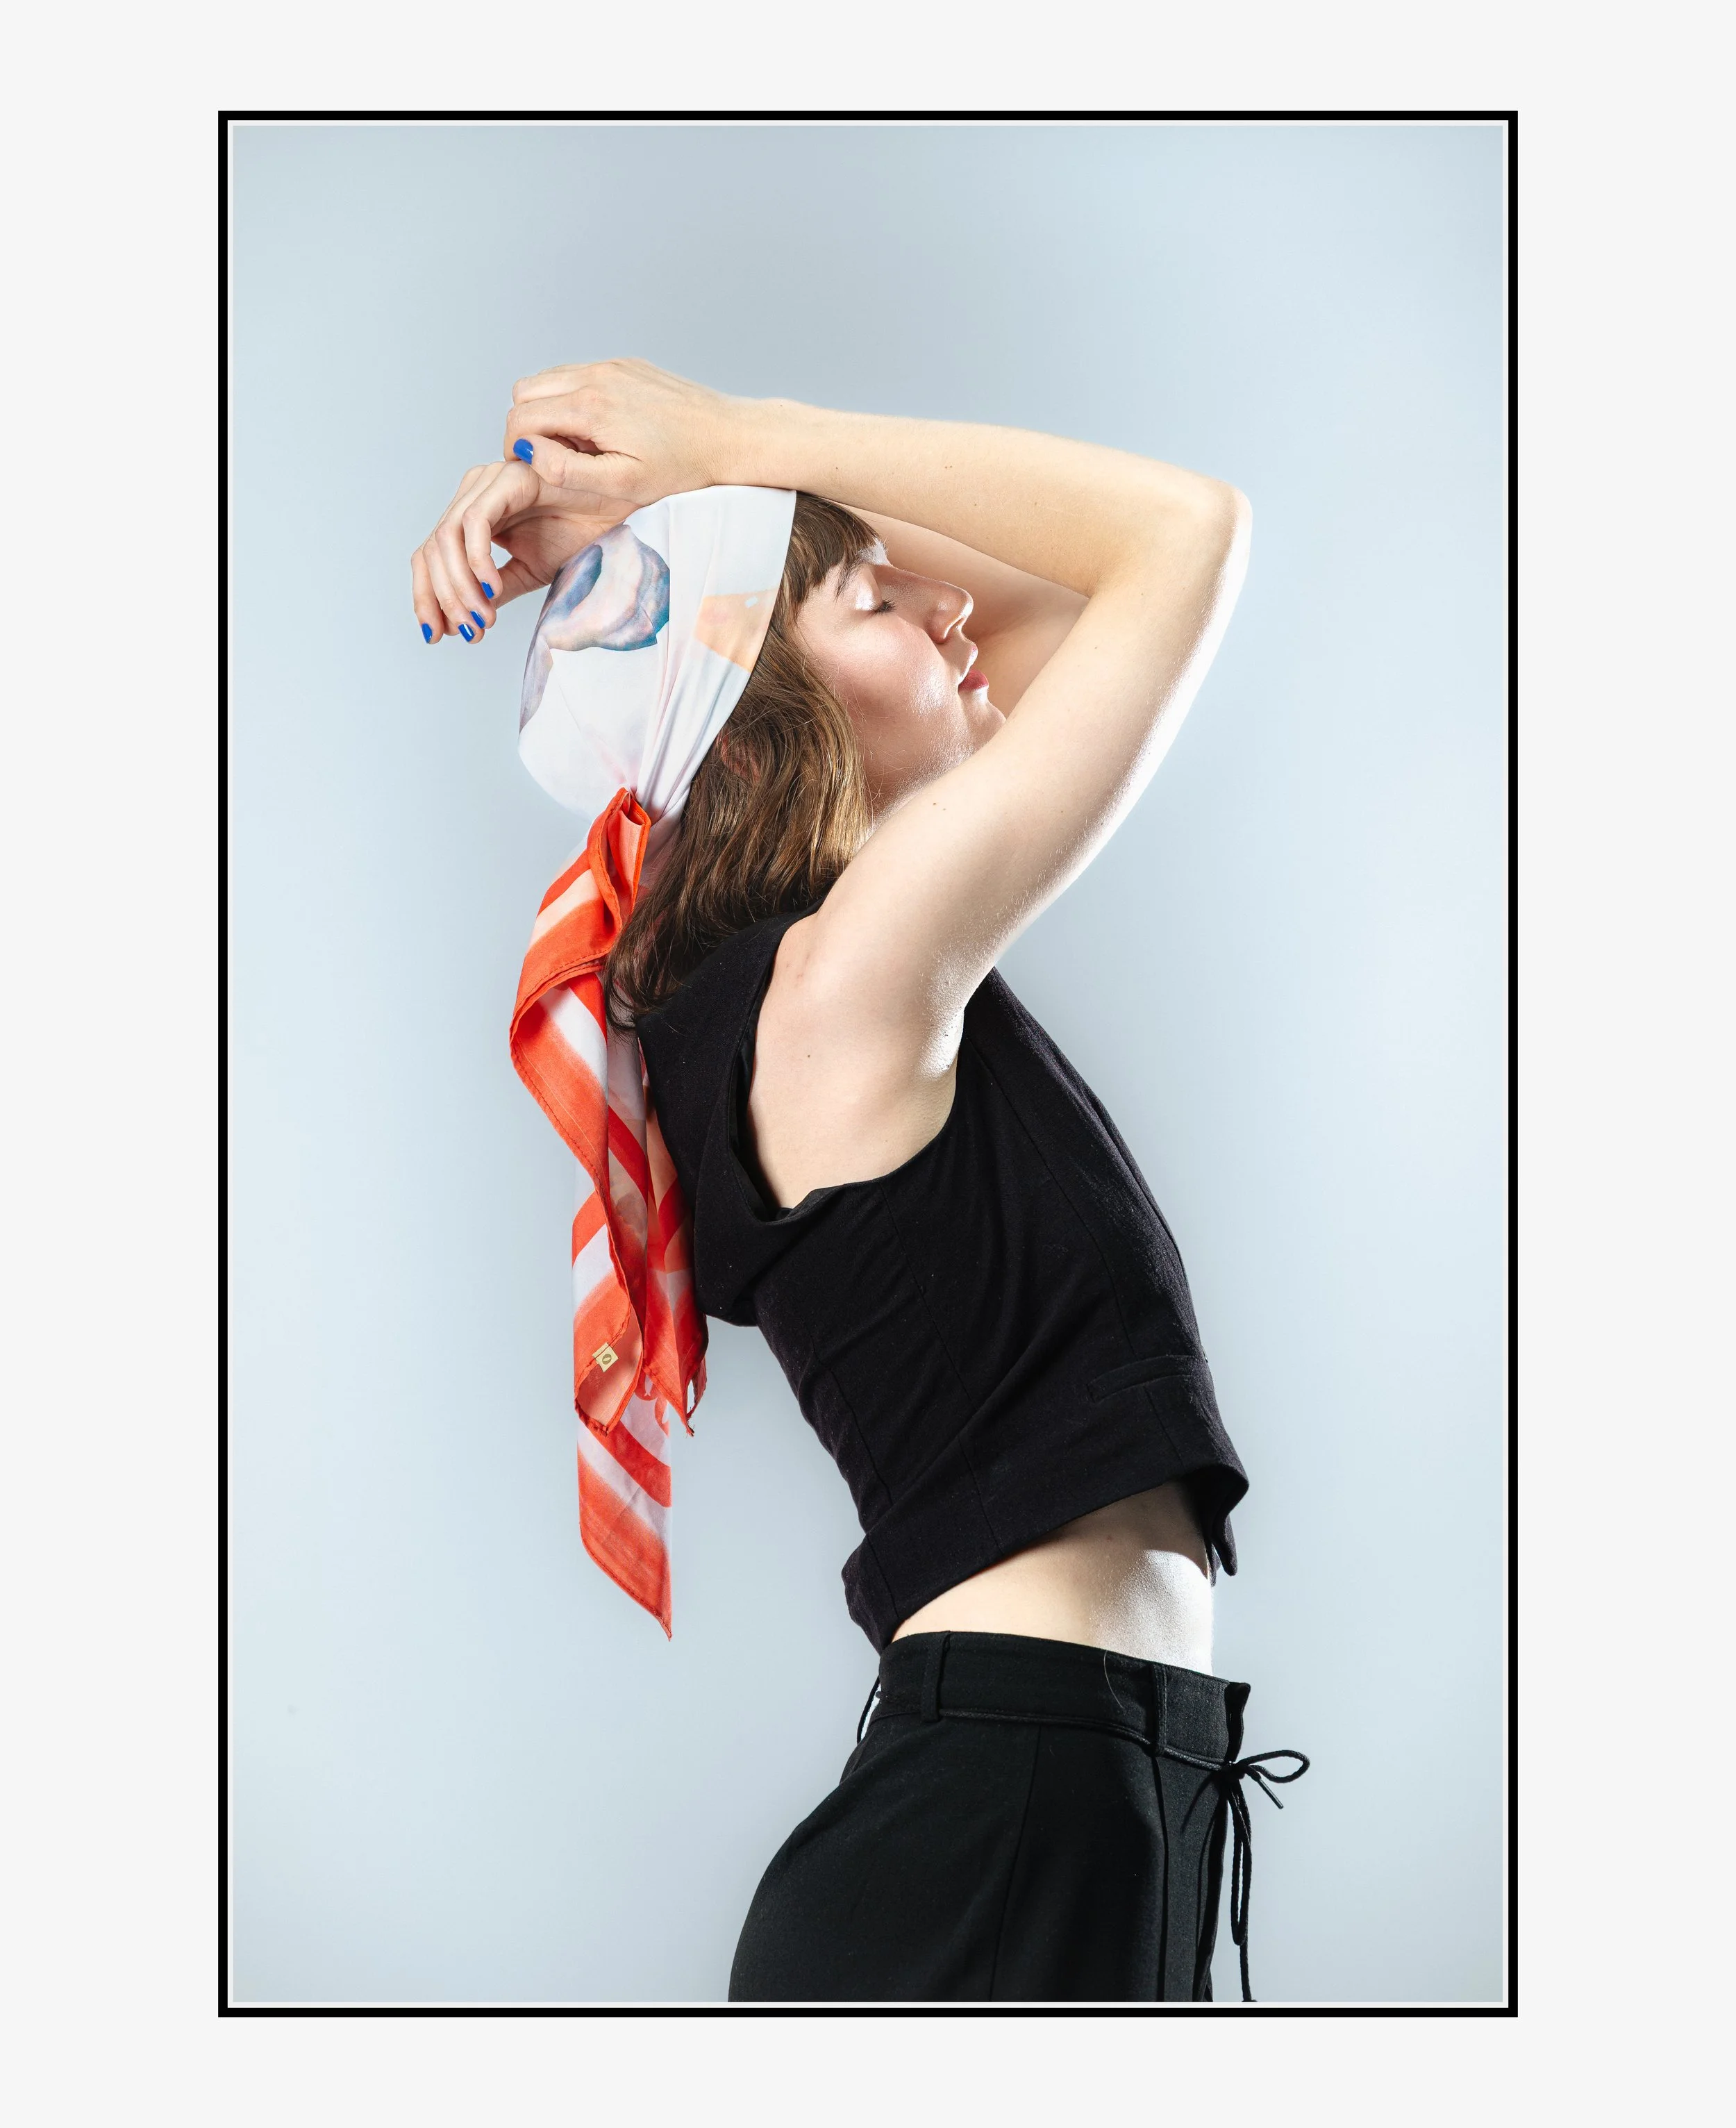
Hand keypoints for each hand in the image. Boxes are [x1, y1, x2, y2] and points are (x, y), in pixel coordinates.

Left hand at [410, 459, 625, 644]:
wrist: (619, 509)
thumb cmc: (580, 531)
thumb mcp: (529, 571)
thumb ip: (495, 590)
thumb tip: (468, 619)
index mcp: (473, 514)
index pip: (430, 556)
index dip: (427, 597)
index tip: (437, 634)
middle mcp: (473, 493)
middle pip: (431, 549)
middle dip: (442, 598)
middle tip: (465, 631)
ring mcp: (487, 482)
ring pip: (446, 539)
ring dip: (459, 586)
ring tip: (482, 617)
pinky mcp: (507, 479)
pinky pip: (476, 523)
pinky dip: (478, 561)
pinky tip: (492, 588)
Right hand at [501, 357, 735, 515]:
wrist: (728, 436)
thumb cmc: (682, 467)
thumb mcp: (623, 483)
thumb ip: (569, 470)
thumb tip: (529, 453)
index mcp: (590, 406)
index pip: (520, 418)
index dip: (516, 449)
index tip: (534, 472)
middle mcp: (595, 375)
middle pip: (525, 392)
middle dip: (527, 426)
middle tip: (554, 458)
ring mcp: (610, 365)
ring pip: (548, 379)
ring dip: (549, 411)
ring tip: (579, 444)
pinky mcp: (625, 364)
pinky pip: (578, 374)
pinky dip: (573, 399)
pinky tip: (601, 428)